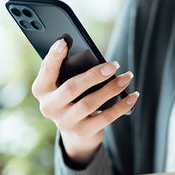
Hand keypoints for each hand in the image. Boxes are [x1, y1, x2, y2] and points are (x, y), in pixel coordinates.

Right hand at [31, 39, 138, 164]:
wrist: (76, 131)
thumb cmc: (73, 96)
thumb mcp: (66, 83)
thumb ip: (72, 71)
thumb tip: (98, 61)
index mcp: (41, 89)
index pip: (46, 70)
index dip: (54, 57)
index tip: (64, 41)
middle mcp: (48, 107)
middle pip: (71, 88)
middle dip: (94, 75)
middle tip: (114, 65)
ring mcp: (64, 122)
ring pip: (89, 103)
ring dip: (111, 89)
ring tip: (127, 77)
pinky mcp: (82, 133)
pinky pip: (105, 118)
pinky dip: (121, 106)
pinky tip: (133, 96)